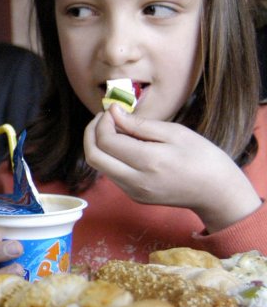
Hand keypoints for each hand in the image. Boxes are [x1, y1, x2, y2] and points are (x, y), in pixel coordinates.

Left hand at [84, 104, 260, 231]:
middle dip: (91, 133)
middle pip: (93, 157)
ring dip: (99, 145)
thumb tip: (113, 113)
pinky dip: (110, 156)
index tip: (112, 109)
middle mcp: (135, 181)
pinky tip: (124, 145)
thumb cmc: (202, 157)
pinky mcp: (134, 197)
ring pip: (99, 166)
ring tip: (116, 128)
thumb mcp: (174, 132)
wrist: (216, 193)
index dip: (102, 122)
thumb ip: (139, 125)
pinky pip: (111, 174)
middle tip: (103, 118)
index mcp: (148, 162)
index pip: (106, 141)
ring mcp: (133, 192)